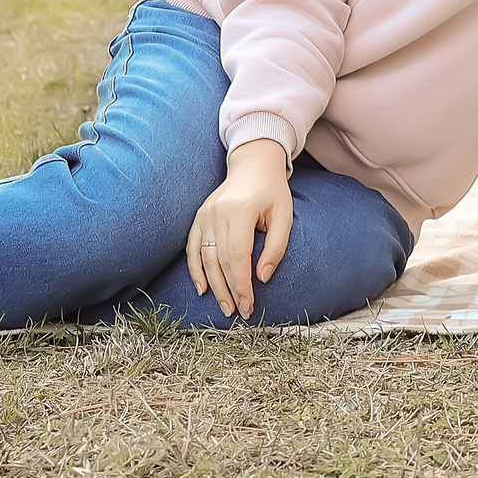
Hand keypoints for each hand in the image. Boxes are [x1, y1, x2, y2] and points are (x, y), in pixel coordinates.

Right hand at [186, 137, 292, 318]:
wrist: (253, 165)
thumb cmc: (272, 191)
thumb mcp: (284, 215)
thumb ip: (276, 246)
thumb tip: (263, 277)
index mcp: (240, 211)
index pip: (238, 256)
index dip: (242, 284)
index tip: (248, 304)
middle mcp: (218, 213)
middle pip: (220, 261)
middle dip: (229, 290)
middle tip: (238, 312)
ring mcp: (205, 215)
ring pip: (205, 258)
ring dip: (214, 286)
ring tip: (225, 306)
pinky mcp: (199, 217)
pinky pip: (192, 248)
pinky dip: (194, 270)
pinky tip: (202, 288)